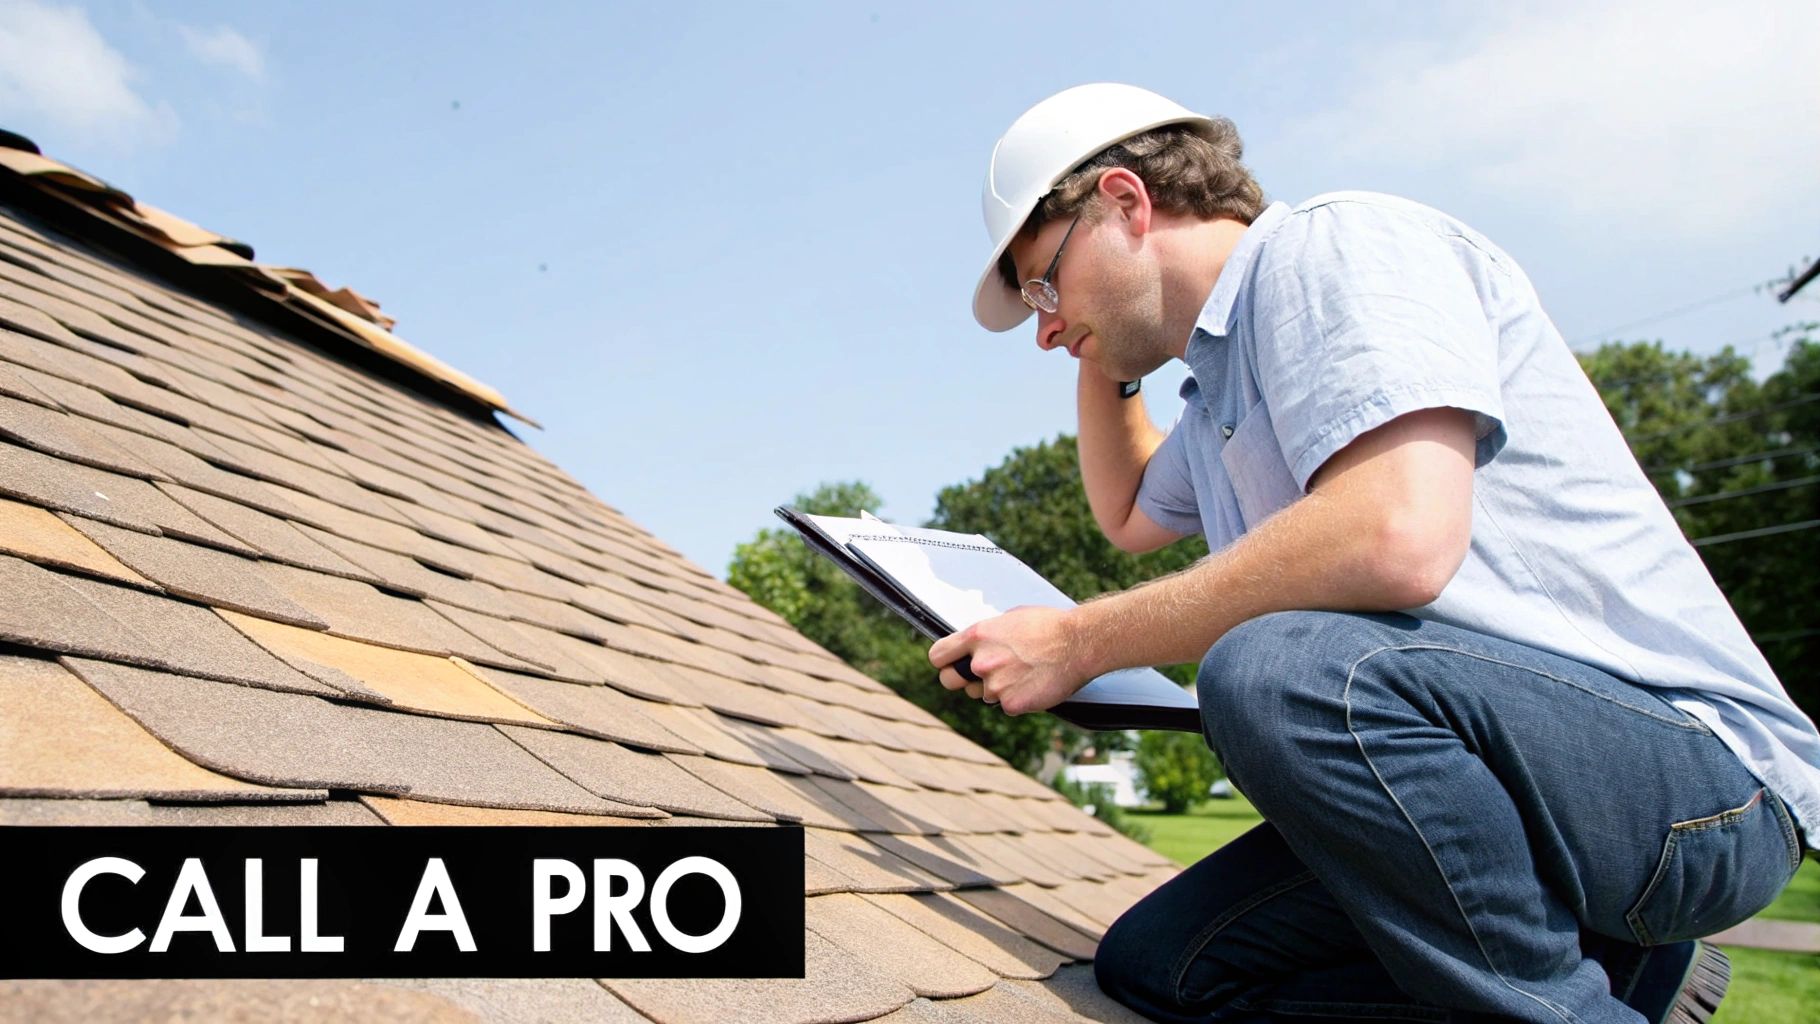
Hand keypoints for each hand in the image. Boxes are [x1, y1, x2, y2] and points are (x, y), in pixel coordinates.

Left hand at [927, 606, 1092, 715]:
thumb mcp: (1010, 618)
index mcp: (977, 636)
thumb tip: (977, 643)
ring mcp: (995, 685)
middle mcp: (981, 662)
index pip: (938, 655)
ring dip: (999, 688)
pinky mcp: (1012, 704)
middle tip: (982, 675)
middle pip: (950, 680)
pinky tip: (1034, 683)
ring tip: (1024, 672)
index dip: (944, 661)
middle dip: (961, 679)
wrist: (1078, 643)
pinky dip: (1018, 699)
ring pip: (985, 694)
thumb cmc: (1049, 625)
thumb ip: (987, 635)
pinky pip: (1007, 705)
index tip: (950, 663)